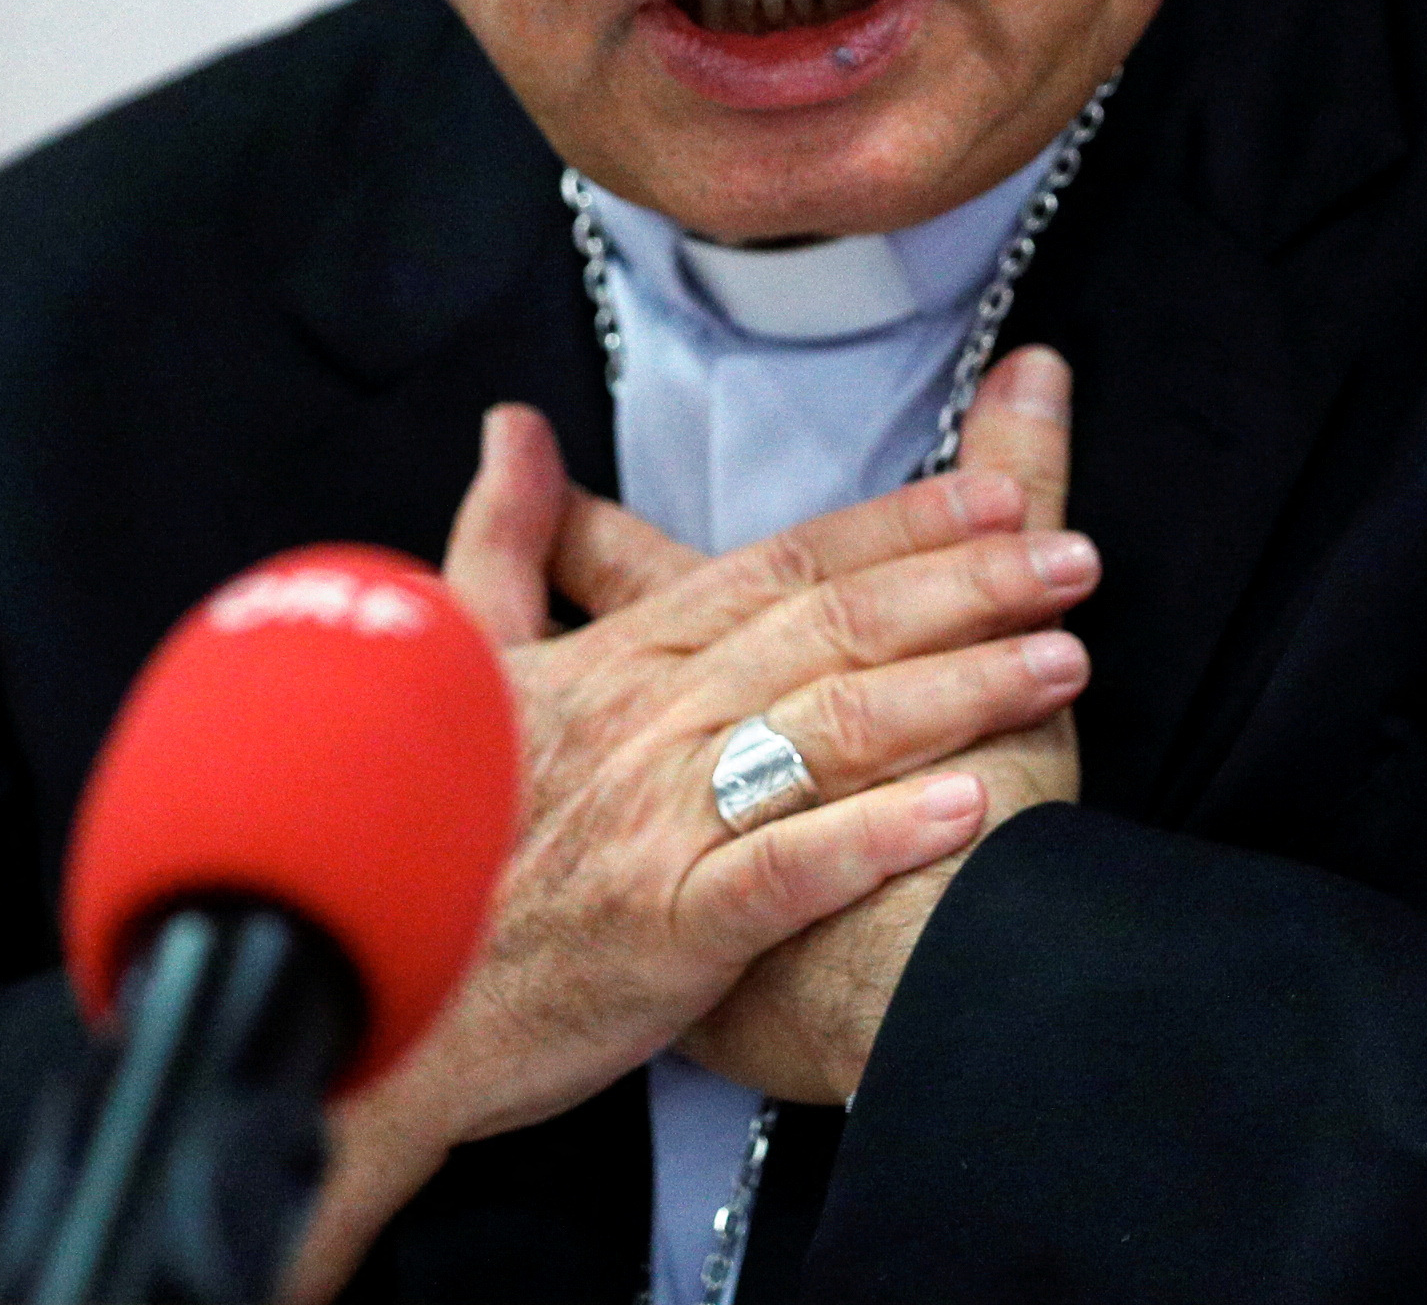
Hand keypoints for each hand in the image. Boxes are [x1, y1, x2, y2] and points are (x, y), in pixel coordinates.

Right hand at [286, 402, 1098, 1299]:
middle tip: (1077, 561)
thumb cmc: (416, 836)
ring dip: (957, 689)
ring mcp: (656, 825)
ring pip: (829, 730)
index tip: (1001, 496)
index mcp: (616, 660)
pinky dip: (878, 836)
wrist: (348, 998)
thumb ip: (500, 543)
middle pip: (830, 627)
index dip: (898, 523)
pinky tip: (970, 808)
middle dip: (967, 587)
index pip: (781, 565)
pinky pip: (785, 871)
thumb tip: (516, 428)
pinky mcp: (662, 931)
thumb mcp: (449, 664)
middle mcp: (647, 724)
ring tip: (1066, 662)